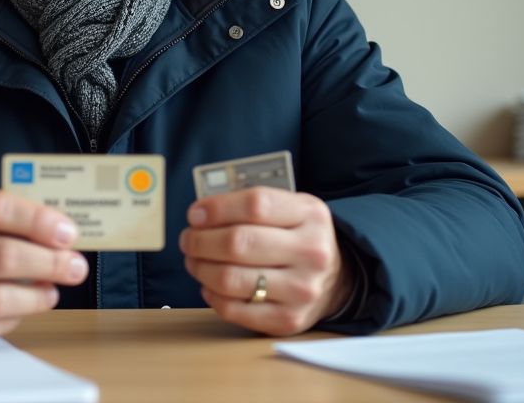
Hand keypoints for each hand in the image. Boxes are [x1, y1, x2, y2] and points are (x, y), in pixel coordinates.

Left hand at [179, 187, 352, 335]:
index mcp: (310, 215)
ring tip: (195, 260)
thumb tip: (201, 214)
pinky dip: (211, 295)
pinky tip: (210, 285)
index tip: (195, 214)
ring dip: (200, 268)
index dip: (217, 208)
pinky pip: (233, 309)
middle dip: (200, 240)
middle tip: (189, 239)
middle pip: (238, 243)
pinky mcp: (288, 319)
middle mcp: (311, 252)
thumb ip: (251, 204)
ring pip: (230, 278)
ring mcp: (302, 289)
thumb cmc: (298, 238)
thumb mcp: (291, 208)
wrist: (335, 279)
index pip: (255, 205)